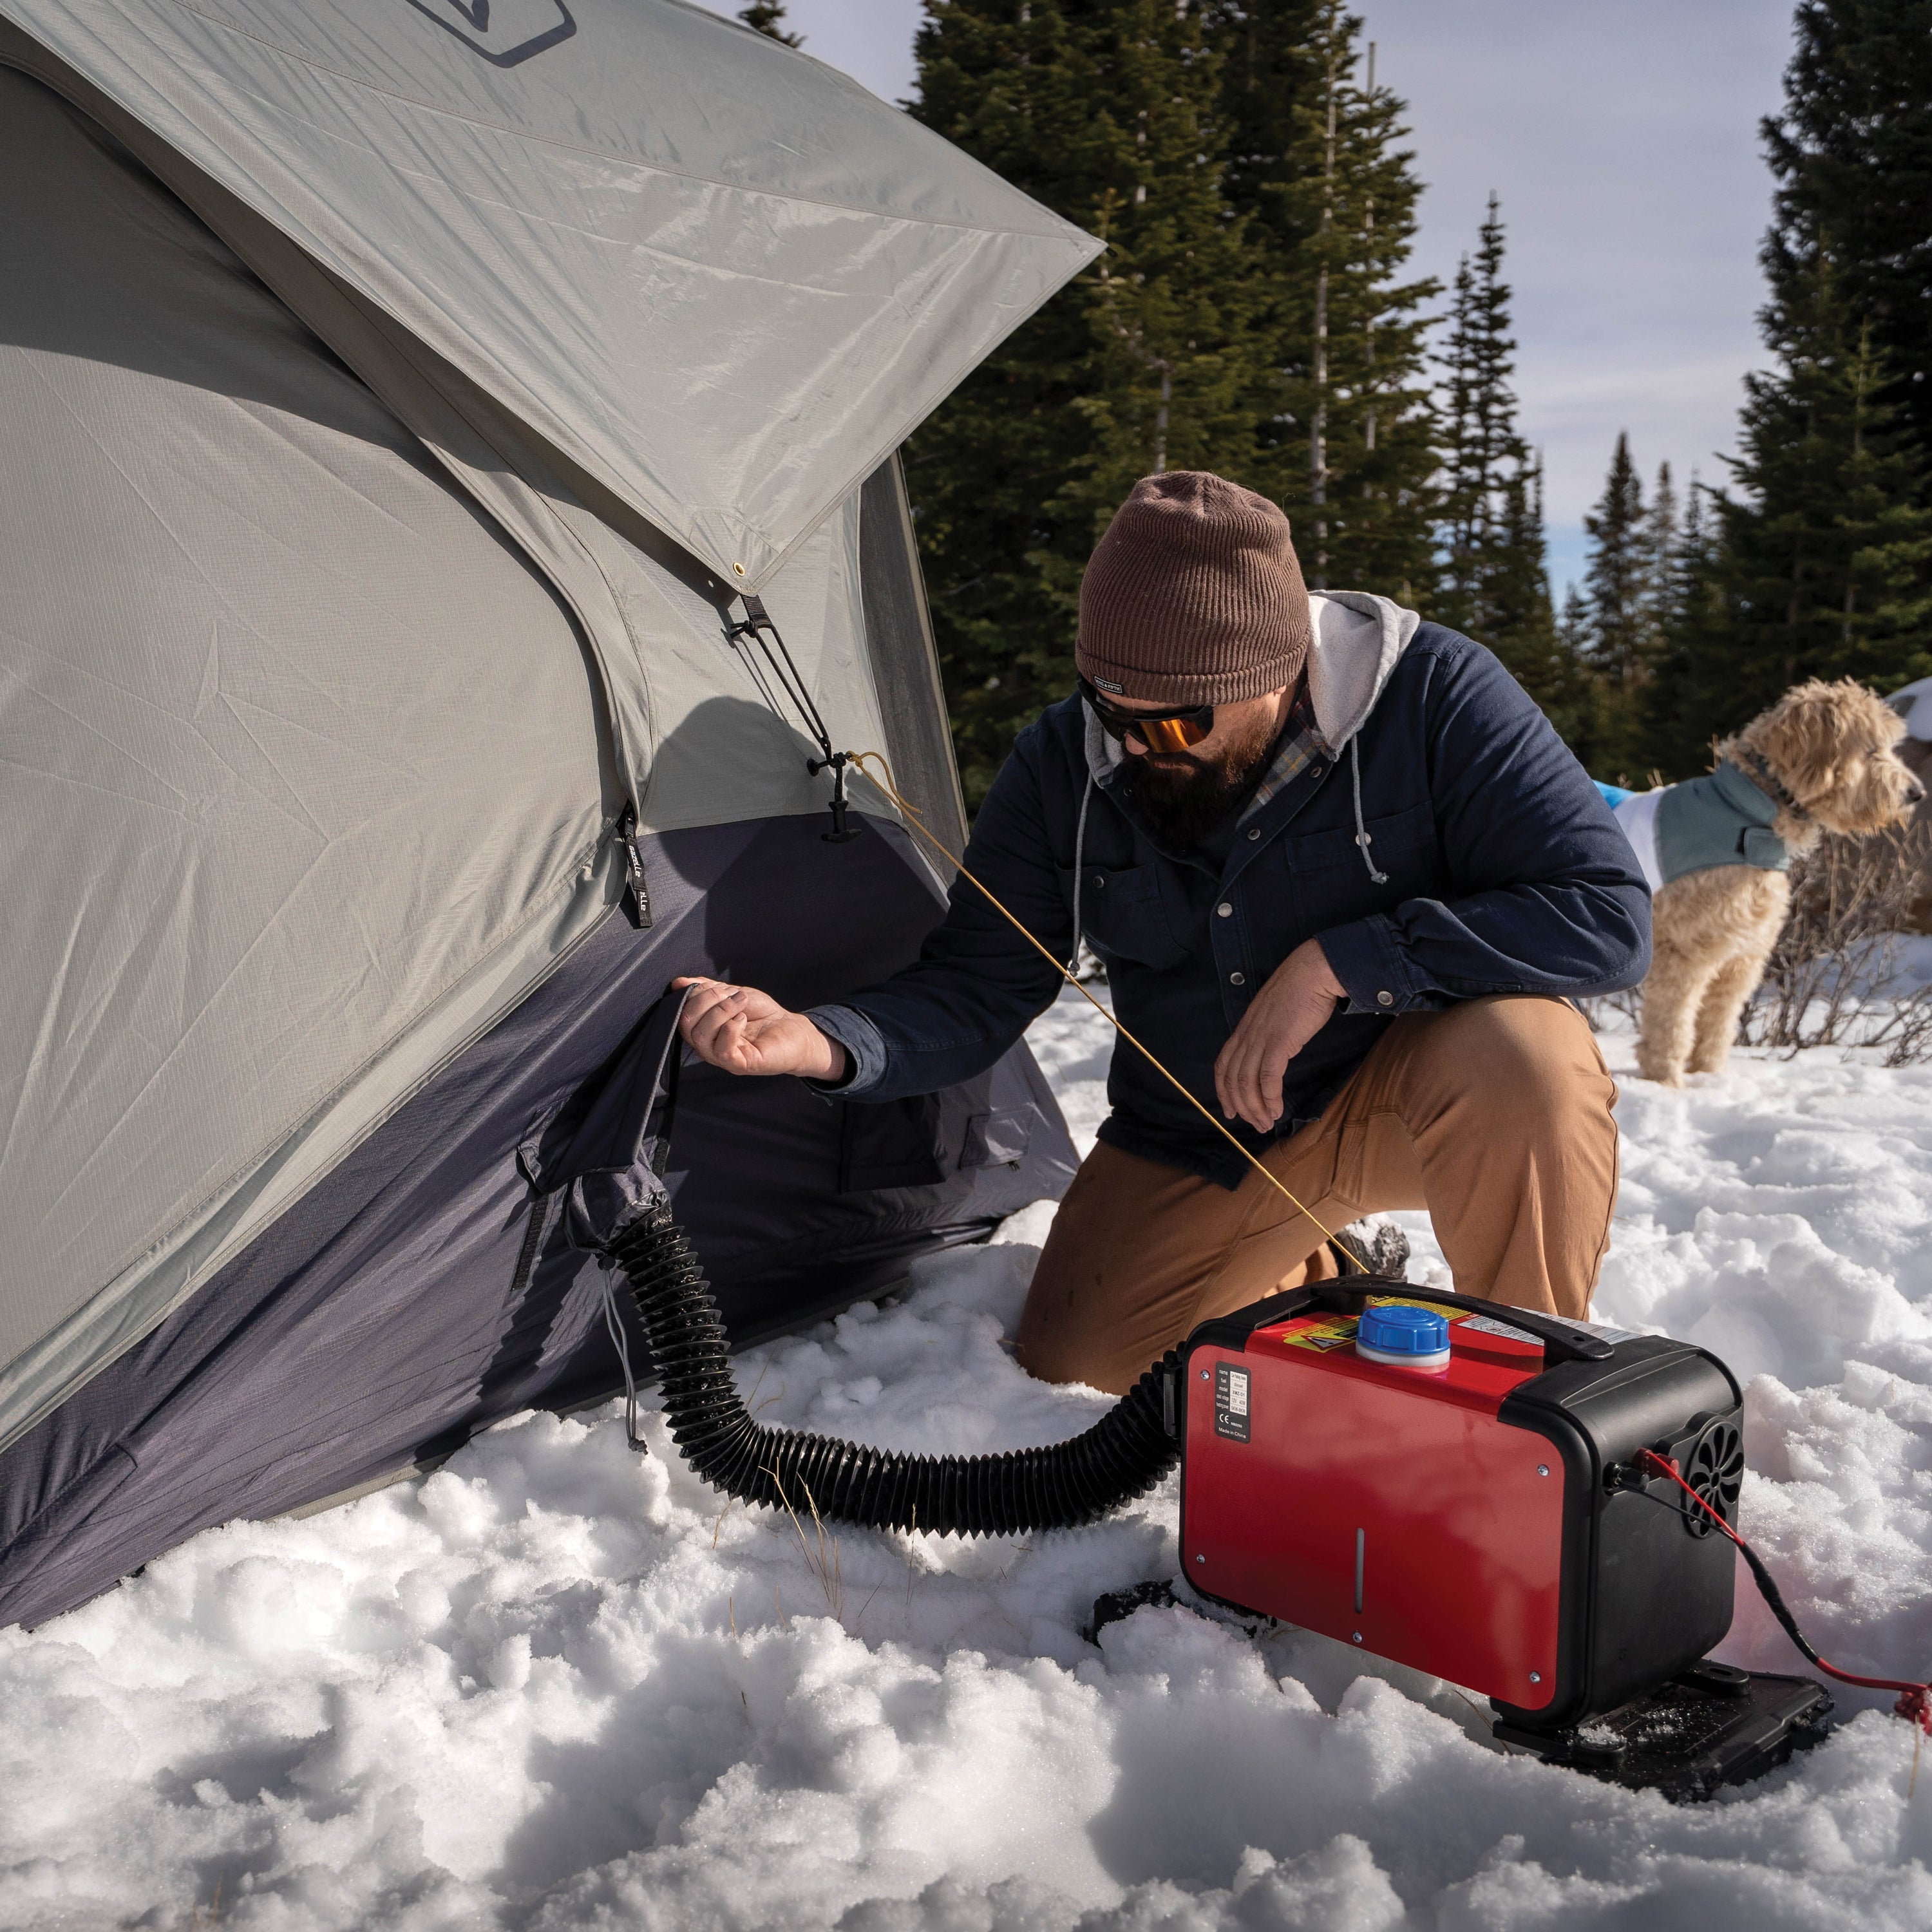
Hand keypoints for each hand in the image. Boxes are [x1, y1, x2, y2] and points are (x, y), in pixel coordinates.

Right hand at [673, 976, 848, 1080]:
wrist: (792, 1029)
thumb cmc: (762, 1014)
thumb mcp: (732, 994)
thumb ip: (707, 989)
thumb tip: (678, 983)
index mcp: (702, 1029)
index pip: (682, 1012)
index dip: (696, 994)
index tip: (721, 987)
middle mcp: (707, 1046)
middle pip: (687, 1024)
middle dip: (707, 1000)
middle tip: (732, 995)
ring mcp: (721, 1058)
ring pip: (701, 1036)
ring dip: (721, 1011)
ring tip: (741, 1004)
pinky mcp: (739, 1064)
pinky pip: (722, 1050)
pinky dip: (730, 1028)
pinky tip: (743, 1020)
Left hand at [1213, 939, 1346, 1131]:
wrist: (1314, 972)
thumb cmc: (1300, 990)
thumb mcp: (1275, 1013)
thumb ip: (1268, 1032)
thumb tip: (1273, 1051)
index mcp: (1244, 1028)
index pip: (1223, 1065)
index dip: (1223, 1091)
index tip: (1229, 1110)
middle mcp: (1247, 1035)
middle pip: (1232, 1079)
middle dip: (1240, 1107)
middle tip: (1254, 1124)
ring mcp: (1261, 1039)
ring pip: (1247, 1083)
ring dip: (1255, 1108)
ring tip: (1266, 1123)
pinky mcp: (1279, 1043)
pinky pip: (1268, 1079)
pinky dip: (1270, 1099)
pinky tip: (1276, 1111)